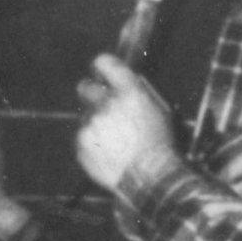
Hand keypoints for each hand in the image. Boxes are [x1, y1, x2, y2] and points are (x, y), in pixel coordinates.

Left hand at [75, 54, 174, 190]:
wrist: (149, 178)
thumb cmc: (160, 146)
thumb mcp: (160, 112)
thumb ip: (138, 93)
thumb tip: (124, 83)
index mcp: (129, 92)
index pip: (105, 63)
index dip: (101, 65)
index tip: (100, 69)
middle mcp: (106, 103)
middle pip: (85, 87)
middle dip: (91, 93)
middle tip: (100, 104)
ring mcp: (91, 124)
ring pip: (87, 116)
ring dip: (96, 124)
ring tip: (115, 142)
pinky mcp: (81, 143)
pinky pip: (83, 138)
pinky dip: (92, 144)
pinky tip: (109, 154)